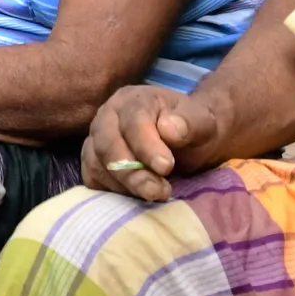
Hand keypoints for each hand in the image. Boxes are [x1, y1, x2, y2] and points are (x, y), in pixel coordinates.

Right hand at [84, 85, 216, 201]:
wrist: (186, 140)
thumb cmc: (191, 129)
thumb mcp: (202, 122)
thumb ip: (189, 123)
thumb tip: (169, 129)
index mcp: (134, 100)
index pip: (132, 121)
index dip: (146, 146)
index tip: (166, 167)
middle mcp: (107, 117)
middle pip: (107, 145)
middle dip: (132, 172)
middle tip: (158, 190)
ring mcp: (96, 140)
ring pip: (96, 164)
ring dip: (124, 185)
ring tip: (155, 193)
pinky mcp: (94, 162)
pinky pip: (93, 178)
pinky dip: (111, 190)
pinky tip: (136, 195)